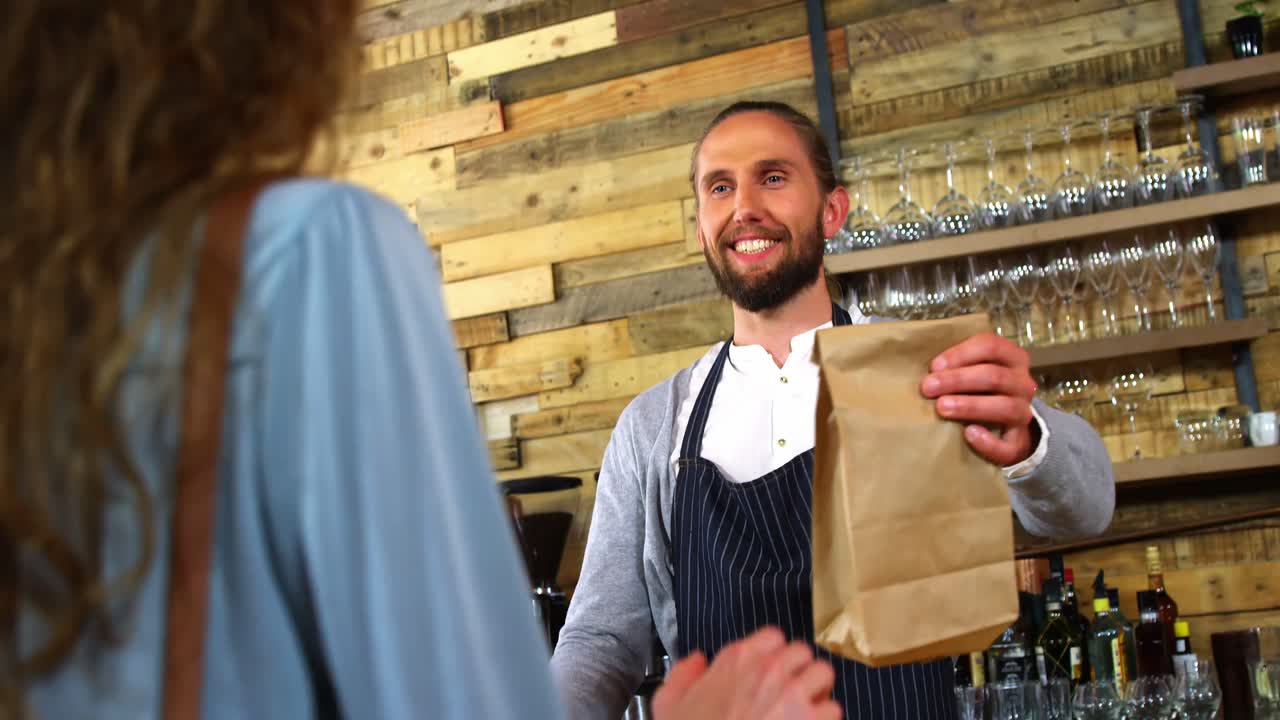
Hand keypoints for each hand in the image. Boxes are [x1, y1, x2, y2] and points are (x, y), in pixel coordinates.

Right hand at [652, 627, 841, 719]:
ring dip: (817, 690)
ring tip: (806, 705)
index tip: (769, 666)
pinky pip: (834, 708)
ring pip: (823, 674)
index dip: (774, 653)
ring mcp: (793, 695)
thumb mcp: (669, 703)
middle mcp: (769, 670)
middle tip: (790, 687)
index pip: (773, 636)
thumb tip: (696, 661)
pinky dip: (826, 717)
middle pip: (803, 652)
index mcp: (737, 660)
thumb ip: (683, 674)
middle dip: (798, 669)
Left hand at [920, 332, 1038, 465]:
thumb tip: (925, 367)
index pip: (990, 346)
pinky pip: (1009, 445)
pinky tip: (968, 434)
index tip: (934, 366)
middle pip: (994, 376)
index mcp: (1011, 357)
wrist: (1003, 425)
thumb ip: (955, 364)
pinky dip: (989, 441)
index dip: (960, 354)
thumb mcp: (972, 368)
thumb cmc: (979, 389)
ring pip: (1006, 407)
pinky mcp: (1019, 441)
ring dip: (971, 406)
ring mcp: (1024, 412)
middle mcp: (1022, 383)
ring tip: (942, 407)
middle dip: (957, 380)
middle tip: (927, 388)